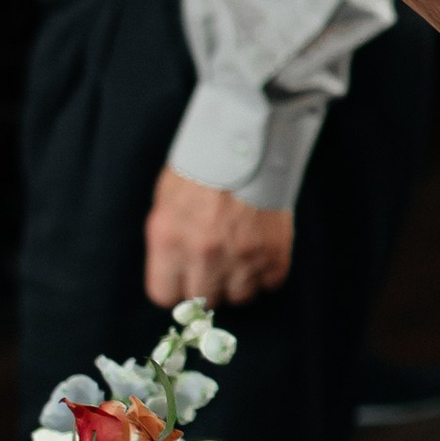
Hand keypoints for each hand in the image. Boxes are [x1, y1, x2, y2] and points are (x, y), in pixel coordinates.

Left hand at [144, 167, 292, 308]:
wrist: (247, 141)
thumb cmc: (204, 165)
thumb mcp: (167, 200)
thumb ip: (169, 241)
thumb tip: (175, 269)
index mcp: (169, 241)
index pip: (165, 296)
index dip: (177, 288)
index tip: (185, 279)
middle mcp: (203, 255)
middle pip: (204, 299)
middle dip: (209, 285)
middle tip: (216, 265)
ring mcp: (241, 256)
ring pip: (240, 297)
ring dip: (241, 281)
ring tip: (241, 257)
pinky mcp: (274, 252)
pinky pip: (272, 283)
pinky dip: (269, 273)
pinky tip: (262, 252)